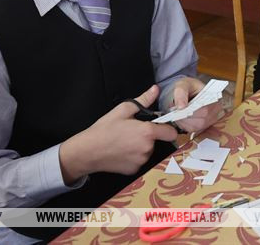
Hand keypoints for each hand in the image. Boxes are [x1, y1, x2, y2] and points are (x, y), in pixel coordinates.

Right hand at [59, 85, 177, 183]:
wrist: (87, 151)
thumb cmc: (104, 129)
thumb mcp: (123, 110)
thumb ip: (143, 100)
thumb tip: (155, 89)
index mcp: (147, 132)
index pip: (171, 133)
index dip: (167, 128)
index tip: (160, 126)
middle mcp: (147, 149)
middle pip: (158, 141)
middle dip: (150, 136)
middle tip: (134, 131)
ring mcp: (141, 161)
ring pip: (148, 151)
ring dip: (142, 146)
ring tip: (126, 141)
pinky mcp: (134, 170)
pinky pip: (140, 161)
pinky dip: (134, 157)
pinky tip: (122, 151)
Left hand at [171, 77, 221, 132]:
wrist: (188, 90)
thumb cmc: (188, 86)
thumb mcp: (183, 85)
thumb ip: (180, 93)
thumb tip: (181, 107)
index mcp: (213, 97)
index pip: (205, 110)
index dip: (191, 112)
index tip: (180, 109)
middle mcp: (216, 109)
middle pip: (201, 121)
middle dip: (185, 118)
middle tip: (175, 112)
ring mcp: (211, 118)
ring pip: (197, 127)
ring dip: (184, 122)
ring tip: (178, 114)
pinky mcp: (205, 124)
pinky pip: (194, 129)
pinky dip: (185, 125)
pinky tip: (181, 118)